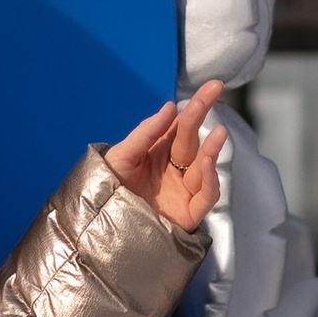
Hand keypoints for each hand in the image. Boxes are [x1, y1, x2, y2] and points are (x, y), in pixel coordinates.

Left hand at [104, 82, 225, 236]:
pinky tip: (207, 164)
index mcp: (158, 152)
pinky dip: (210, 180)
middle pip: (193, 139)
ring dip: (212, 149)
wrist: (99, 229)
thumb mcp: (120, 157)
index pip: (180, 125)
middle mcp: (174, 168)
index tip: (211, 87)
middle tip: (213, 94)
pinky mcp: (188, 213)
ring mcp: (183, 190)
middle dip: (202, 116)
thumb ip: (145, 134)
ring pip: (204, 166)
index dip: (195, 106)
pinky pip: (206, 196)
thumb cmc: (107, 190)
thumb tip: (169, 107)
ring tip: (218, 131)